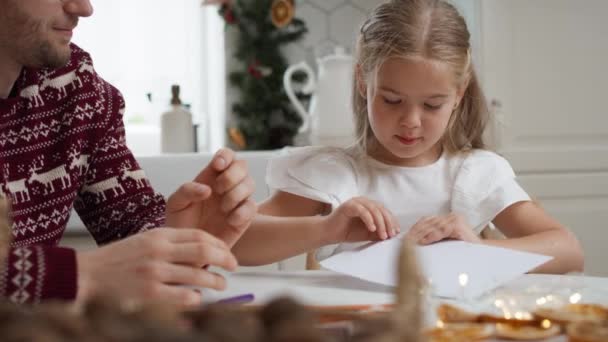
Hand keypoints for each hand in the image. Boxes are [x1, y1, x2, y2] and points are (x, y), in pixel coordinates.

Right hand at [76, 228, 237, 307]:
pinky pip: (183, 296)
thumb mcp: (145, 241)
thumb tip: (203, 251)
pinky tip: (198, 298)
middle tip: (234, 265)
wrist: (87, 275)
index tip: (228, 251)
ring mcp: (154, 272)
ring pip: (197, 274)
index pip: (199, 235)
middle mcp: (158, 251)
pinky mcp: (149, 294)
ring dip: (215, 281)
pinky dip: (195, 297)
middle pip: (203, 250)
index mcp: (158, 235)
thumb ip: (171, 244)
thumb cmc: (118, 259)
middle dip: (225, 258)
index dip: (219, 243)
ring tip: (221, 284)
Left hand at [165, 148, 256, 247]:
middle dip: (232, 175)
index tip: (217, 166)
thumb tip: (207, 189)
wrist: (186, 251)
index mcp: (210, 177)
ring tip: (222, 208)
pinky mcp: (243, 218)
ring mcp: (236, 201)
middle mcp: (226, 186)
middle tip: (218, 188)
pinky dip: (243, 211)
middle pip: (242, 166)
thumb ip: (186, 191)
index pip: (226, 156)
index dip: (226, 156)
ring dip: (236, 193)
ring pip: (250, 184)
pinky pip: (252, 208)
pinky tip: (230, 220)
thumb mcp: (175, 204)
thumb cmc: (180, 224)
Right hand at [324, 197, 399, 242]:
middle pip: (381, 209)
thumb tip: (393, 234)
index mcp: (369, 206)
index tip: (396, 232)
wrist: (330, 234)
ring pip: (373, 209)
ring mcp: (356, 202)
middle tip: (390, 235)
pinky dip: (369, 220)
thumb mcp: (368, 234)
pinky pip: (362, 211)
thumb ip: (379, 232)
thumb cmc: (348, 232)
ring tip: (382, 235)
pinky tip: (372, 229)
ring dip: (380, 223)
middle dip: (388, 223)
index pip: (385, 211)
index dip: (392, 221)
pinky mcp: (348, 206)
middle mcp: (364, 202)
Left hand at [405, 213, 480, 244]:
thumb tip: (415, 240)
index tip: (405, 236)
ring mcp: (455, 219)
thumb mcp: (446, 241)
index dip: (415, 229)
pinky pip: (441, 231)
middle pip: (428, 222)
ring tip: (411, 242)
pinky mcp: (458, 225)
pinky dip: (431, 236)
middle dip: (416, 232)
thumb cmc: (464, 250)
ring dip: (421, 235)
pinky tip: (423, 242)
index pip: (427, 221)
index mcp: (448, 218)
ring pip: (433, 226)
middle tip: (404, 240)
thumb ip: (435, 237)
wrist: (483, 253)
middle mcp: (451, 216)